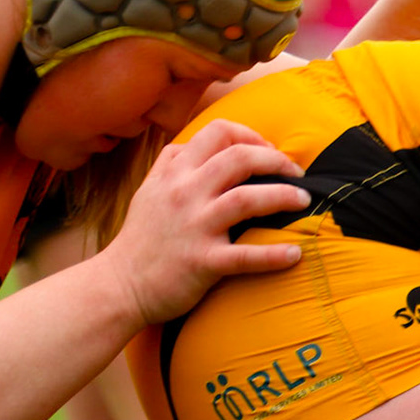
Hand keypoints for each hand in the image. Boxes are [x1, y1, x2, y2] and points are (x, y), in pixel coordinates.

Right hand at [97, 120, 306, 326]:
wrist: (117, 287)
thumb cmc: (138, 241)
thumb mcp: (147, 191)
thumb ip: (170, 164)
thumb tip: (195, 144)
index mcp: (173, 174)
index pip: (218, 132)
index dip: (250, 135)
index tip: (266, 151)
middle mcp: (184, 194)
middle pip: (240, 157)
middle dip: (276, 160)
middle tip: (295, 173)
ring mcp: (194, 227)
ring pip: (248, 198)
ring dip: (284, 196)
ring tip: (303, 201)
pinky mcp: (202, 262)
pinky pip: (246, 256)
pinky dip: (274, 255)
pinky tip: (294, 254)